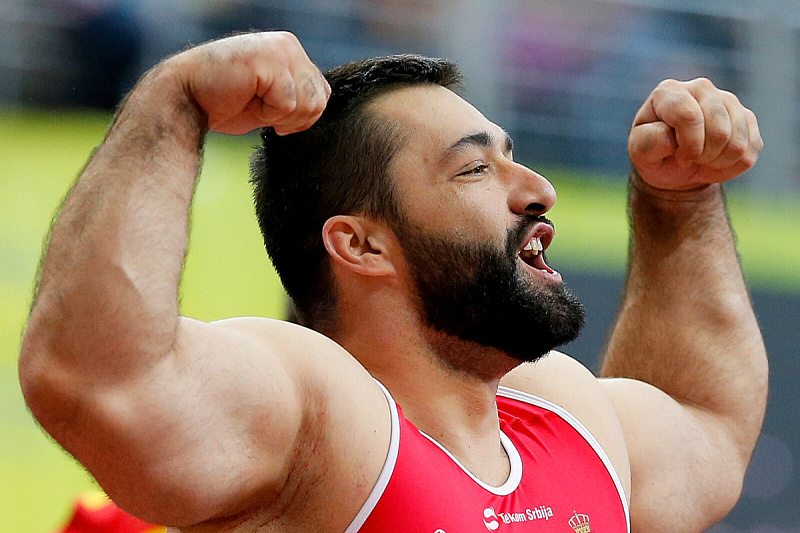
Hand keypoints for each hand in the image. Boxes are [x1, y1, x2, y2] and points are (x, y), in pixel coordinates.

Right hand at [167, 31, 330, 134]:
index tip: (271, 114)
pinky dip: (267, 113)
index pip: (322, 93)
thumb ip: (297, 95)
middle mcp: (289, 44)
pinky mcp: (270, 61)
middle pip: (319, 101)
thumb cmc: (223, 102)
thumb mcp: (270, 98)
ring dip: (278, 115)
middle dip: (291, 118)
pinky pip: (288, 104)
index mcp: (291, 50)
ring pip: (308, 104)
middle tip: (259, 108)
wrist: (184, 98)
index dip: (300, 116)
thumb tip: (320, 106)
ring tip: (252, 101)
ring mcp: (281, 50)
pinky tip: (246, 98)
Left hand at [628, 78, 762, 190]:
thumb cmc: (655, 154)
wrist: (676, 165)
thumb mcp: (640, 153)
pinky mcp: (747, 118)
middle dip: (704, 156)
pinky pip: (751, 149)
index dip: (688, 146)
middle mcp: (700, 88)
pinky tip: (716, 159)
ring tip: (701, 159)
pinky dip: (733, 164)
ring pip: (737, 142)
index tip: (680, 157)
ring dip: (718, 161)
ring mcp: (727, 100)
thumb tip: (669, 138)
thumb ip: (647, 144)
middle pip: (719, 130)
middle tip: (689, 159)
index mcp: (669, 92)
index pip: (689, 116)